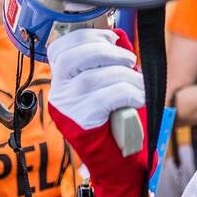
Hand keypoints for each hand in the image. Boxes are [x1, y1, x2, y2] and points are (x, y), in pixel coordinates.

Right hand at [47, 28, 147, 196]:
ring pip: (93, 78)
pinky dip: (128, 92)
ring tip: (138, 82)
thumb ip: (108, 61)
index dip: (86, 37)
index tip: (110, 39)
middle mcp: (58, 92)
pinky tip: (137, 96)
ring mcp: (67, 108)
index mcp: (61, 79)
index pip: (59, 48)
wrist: (115, 159)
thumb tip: (119, 36)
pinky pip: (106, 97)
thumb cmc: (114, 117)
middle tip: (128, 59)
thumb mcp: (106, 85)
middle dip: (105, 51)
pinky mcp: (81, 122)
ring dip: (124, 75)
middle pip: (70, 59)